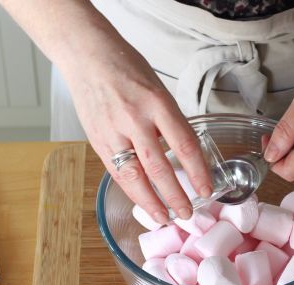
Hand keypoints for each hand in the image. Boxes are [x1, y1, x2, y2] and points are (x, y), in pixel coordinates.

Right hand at [59, 35, 211, 222]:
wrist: (87, 56)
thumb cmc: (126, 68)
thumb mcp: (158, 89)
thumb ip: (169, 121)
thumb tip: (184, 152)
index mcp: (157, 103)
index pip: (184, 144)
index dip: (198, 172)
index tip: (207, 189)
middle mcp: (135, 119)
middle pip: (159, 167)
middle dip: (176, 196)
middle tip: (187, 214)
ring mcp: (113, 131)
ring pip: (134, 176)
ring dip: (151, 202)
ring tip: (164, 218)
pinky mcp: (97, 140)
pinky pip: (116, 172)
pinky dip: (131, 190)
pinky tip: (141, 202)